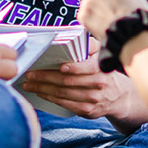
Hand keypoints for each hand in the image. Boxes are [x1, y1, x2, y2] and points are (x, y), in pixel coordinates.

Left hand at [19, 55, 135, 119]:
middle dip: (46, 78)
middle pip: (68, 82)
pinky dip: (50, 98)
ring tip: (29, 84)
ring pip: (64, 94)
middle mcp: (98, 85)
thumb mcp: (101, 54)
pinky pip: (65, 105)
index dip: (74, 68)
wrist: (118, 96)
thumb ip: (90, 45)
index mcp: (101, 69)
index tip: (60, 66)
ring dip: (43, 89)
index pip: (88, 68)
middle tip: (30, 74)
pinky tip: (41, 93)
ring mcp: (93, 100)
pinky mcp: (87, 111)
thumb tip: (73, 35)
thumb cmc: (103, 71)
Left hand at [78, 0, 147, 39]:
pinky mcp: (82, 15)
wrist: (131, 35)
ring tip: (106, 17)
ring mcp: (86, 1)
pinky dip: (90, 18)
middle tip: (108, 4)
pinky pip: (83, 14)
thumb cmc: (136, 15)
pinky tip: (101, 23)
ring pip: (87, 1)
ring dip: (93, 7)